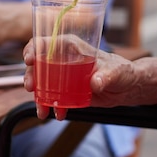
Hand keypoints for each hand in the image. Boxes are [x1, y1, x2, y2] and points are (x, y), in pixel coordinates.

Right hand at [23, 38, 146, 120]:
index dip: (33, 48)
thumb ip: (106, 75)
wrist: (127, 88)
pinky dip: (51, 107)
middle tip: (32, 88)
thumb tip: (96, 82)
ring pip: (42, 83)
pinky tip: (57, 114)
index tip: (29, 60)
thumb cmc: (122, 71)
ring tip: (42, 110)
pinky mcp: (66, 91)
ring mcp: (63, 77)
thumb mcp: (116, 71)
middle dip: (30, 76)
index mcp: (71, 47)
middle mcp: (63, 60)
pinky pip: (52, 98)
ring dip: (38, 97)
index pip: (46, 42)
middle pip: (38, 64)